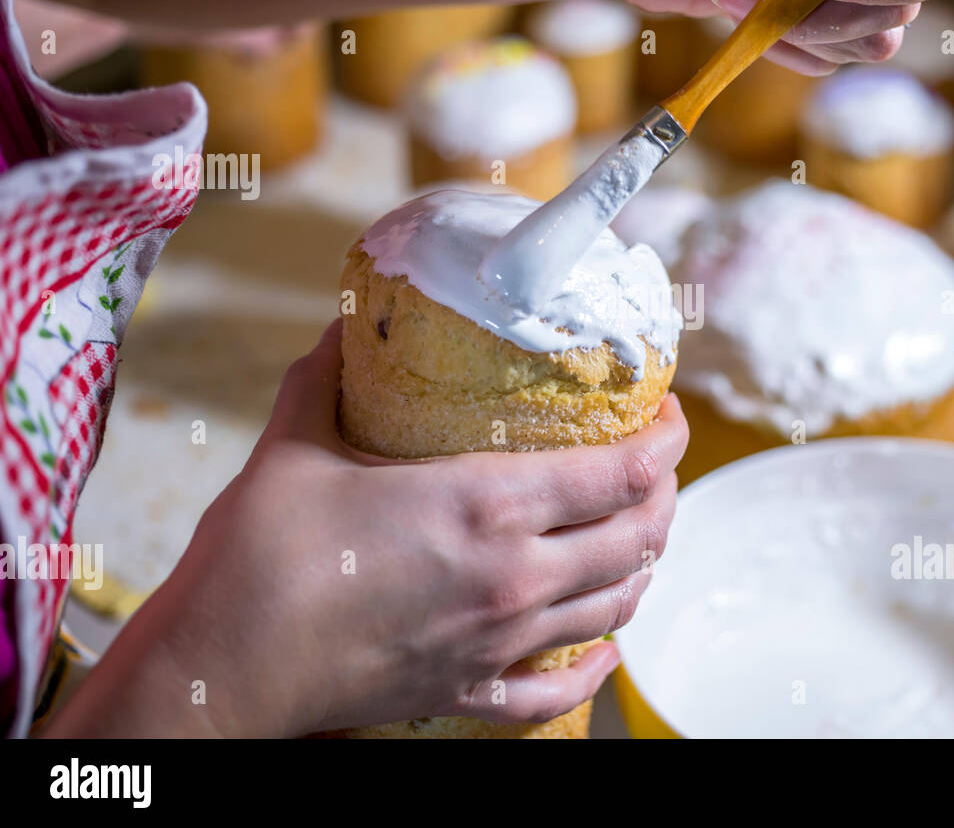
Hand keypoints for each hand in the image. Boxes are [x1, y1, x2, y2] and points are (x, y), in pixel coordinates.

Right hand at [43, 320, 688, 736]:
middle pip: (639, 536)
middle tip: (654, 465)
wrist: (224, 664)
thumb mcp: (297, 442)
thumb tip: (342, 324)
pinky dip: (596, 667)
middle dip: (664, 495)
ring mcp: (501, 640)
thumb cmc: (260, 555)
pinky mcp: (472, 689)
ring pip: (617, 604)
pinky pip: (558, 690)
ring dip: (643, 563)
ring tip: (637, 532)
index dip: (664, 440)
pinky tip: (605, 648)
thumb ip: (328, 375)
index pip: (622, 473)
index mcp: (487, 505)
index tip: (667, 414)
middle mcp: (515, 575)